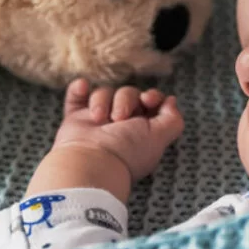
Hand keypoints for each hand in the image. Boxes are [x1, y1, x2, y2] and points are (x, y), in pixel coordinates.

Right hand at [25, 79, 183, 201]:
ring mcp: (97, 121)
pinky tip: (83, 86)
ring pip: (103, 93)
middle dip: (125, 100)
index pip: (150, 102)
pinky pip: (76, 97)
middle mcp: (120, 125)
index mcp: (142, 130)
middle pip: (128, 93)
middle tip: (119, 118)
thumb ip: (173, 120)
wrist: (90, 162)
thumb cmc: (126, 152)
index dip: (152, 96)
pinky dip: (78, 90)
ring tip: (98, 118)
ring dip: (102, 100)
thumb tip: (171, 101)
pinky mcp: (76, 119)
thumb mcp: (159, 137)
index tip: (147, 99)